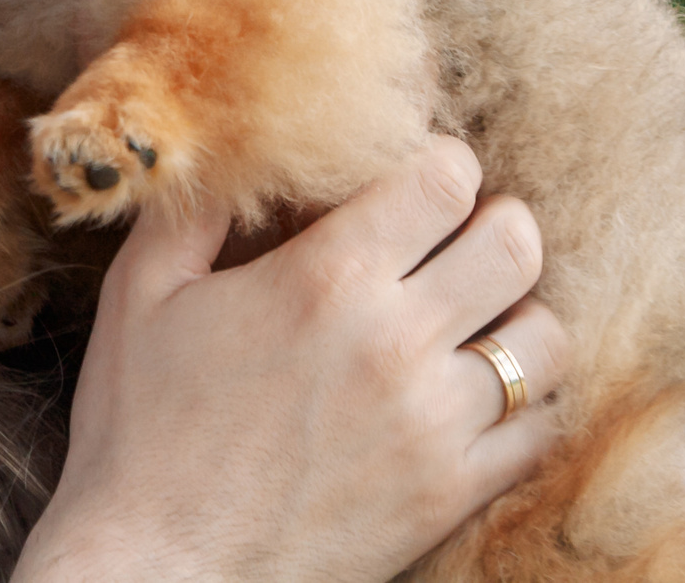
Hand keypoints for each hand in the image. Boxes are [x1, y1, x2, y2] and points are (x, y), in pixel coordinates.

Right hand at [16, 136, 570, 582]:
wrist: (158, 571)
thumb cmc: (139, 430)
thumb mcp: (141, 293)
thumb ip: (193, 206)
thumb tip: (234, 143)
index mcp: (325, 277)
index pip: (448, 179)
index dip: (442, 166)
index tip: (418, 184)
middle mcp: (396, 340)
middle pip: (516, 243)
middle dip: (495, 225)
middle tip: (456, 243)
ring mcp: (434, 423)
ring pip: (545, 337)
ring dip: (516, 317)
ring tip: (473, 322)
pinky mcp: (451, 493)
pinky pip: (541, 429)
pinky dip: (524, 404)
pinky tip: (478, 395)